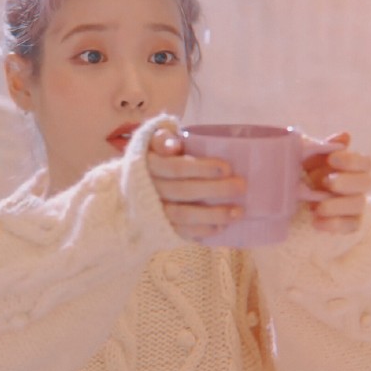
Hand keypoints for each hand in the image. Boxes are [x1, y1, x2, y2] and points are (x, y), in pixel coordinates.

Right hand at [147, 127, 245, 242]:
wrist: (129, 187)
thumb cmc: (153, 159)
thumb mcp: (153, 142)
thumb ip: (163, 139)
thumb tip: (173, 145)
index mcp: (147, 165)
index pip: (175, 168)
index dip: (201, 168)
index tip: (226, 168)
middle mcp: (148, 189)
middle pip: (182, 191)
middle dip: (214, 190)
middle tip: (240, 187)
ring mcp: (152, 211)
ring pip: (182, 215)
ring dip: (212, 214)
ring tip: (238, 212)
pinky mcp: (159, 228)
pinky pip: (181, 232)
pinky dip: (202, 230)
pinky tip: (221, 226)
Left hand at [302, 132, 370, 233]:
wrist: (287, 196)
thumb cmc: (300, 170)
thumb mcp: (305, 157)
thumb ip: (321, 147)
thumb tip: (345, 136)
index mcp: (350, 166)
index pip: (365, 162)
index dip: (352, 160)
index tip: (332, 158)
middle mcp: (357, 185)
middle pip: (367, 183)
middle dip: (347, 182)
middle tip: (326, 182)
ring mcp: (353, 205)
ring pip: (358, 205)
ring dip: (338, 206)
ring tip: (315, 208)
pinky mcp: (347, 223)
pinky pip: (350, 226)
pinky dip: (334, 225)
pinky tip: (316, 222)